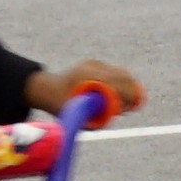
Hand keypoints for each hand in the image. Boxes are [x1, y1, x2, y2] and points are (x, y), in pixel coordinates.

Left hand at [27, 61, 144, 122]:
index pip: (115, 82)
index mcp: (86, 77)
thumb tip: (114, 115)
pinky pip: (116, 72)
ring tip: (129, 102)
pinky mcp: (96, 64)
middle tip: (132, 106)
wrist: (48, 88)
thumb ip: (92, 117)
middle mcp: (91, 66)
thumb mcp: (75, 115)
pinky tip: (123, 94)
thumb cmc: (58, 104)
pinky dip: (123, 83)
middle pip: (122, 76)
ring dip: (129, 86)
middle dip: (132, 91)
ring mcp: (94, 63)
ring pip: (121, 72)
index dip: (127, 95)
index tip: (130, 107)